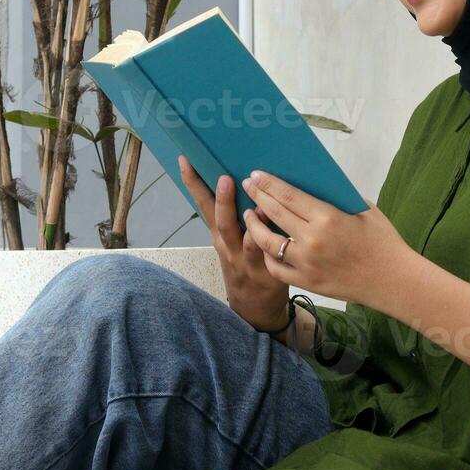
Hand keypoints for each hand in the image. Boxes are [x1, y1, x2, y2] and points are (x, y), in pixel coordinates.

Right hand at [179, 155, 288, 331]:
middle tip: (225, 178)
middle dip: (224, 201)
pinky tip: (285, 232)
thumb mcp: (231, 242)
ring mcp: (250, 261)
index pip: (203, 205)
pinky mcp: (271, 273)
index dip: (193, 184)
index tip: (185, 160)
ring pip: (251, 241)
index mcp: (220, 235)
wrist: (255, 308)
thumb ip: (235, 215)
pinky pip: (275, 257)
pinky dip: (278, 244)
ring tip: (258, 205)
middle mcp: (230, 247)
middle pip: (223, 223)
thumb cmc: (245, 264)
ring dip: (255, 223)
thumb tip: (243, 175)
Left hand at [240, 170, 411, 305]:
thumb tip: (312, 187)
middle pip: (274, 213)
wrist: (393, 280)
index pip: (288, 195)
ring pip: (267, 242)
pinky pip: (276, 268)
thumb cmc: (383, 241)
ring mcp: (306, 263)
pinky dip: (268, 255)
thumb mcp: (364, 209)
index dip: (269, 183)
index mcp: (328, 217)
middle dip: (257, 196)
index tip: (256, 174)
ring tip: (249, 215)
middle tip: (248, 185)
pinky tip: (265, 244)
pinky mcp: (306, 282)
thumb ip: (337, 198)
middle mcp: (312, 240)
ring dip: (254, 225)